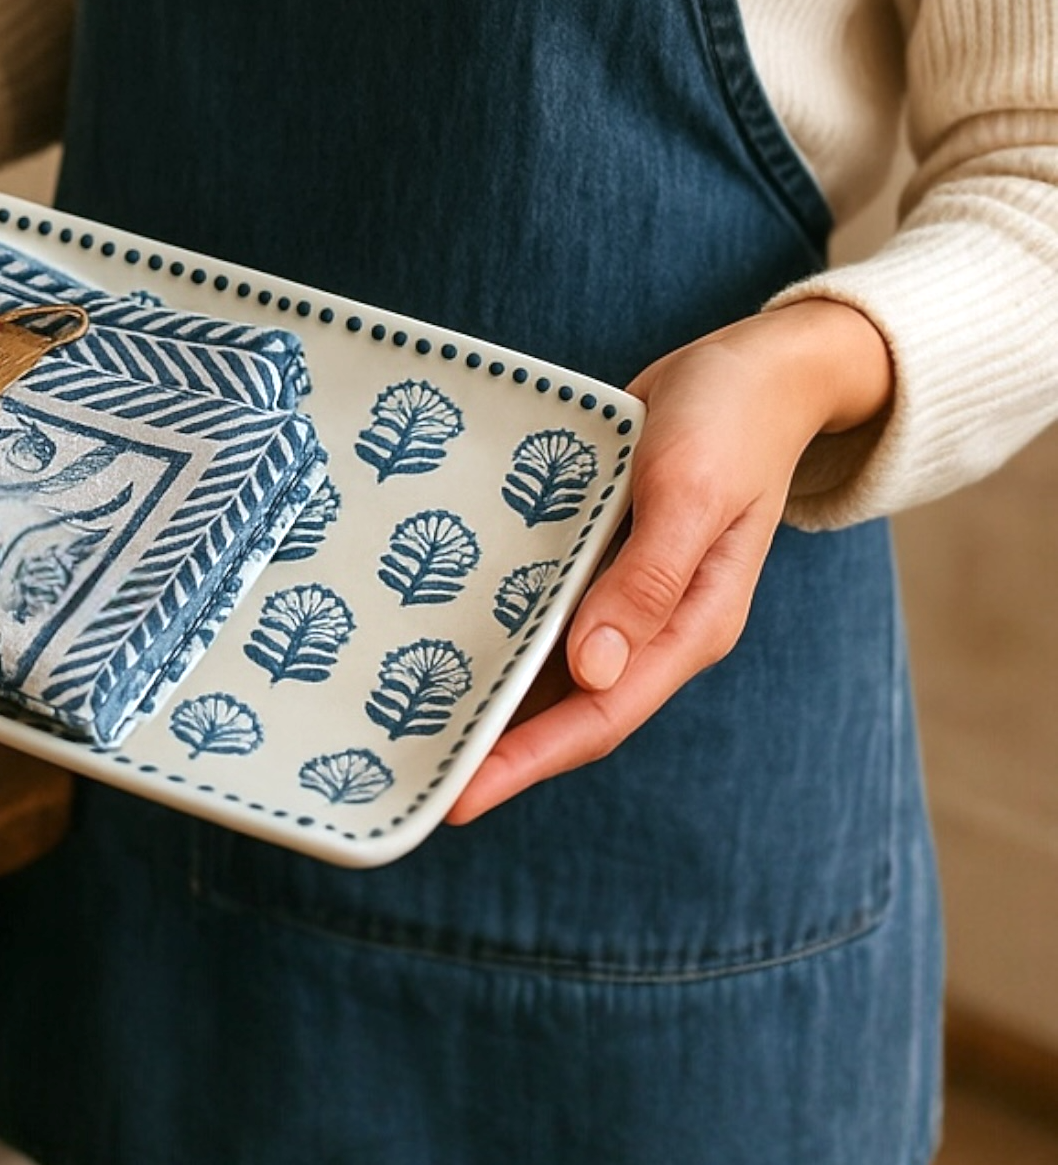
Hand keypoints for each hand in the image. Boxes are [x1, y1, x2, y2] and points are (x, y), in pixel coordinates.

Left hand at [444, 298, 892, 822]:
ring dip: (492, 690)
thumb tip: (593, 670)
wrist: (754, 366)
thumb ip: (647, 579)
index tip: (459, 797)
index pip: (601, 716)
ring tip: (410, 721)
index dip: (528, 760)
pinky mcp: (601, 552)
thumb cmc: (730, 420)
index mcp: (690, 626)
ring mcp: (626, 590)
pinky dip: (499, 623)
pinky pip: (544, 603)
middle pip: (568, 705)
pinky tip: (440, 631)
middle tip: (411, 772)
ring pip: (549, 661)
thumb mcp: (690, 490)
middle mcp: (655, 622)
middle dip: (496, 743)